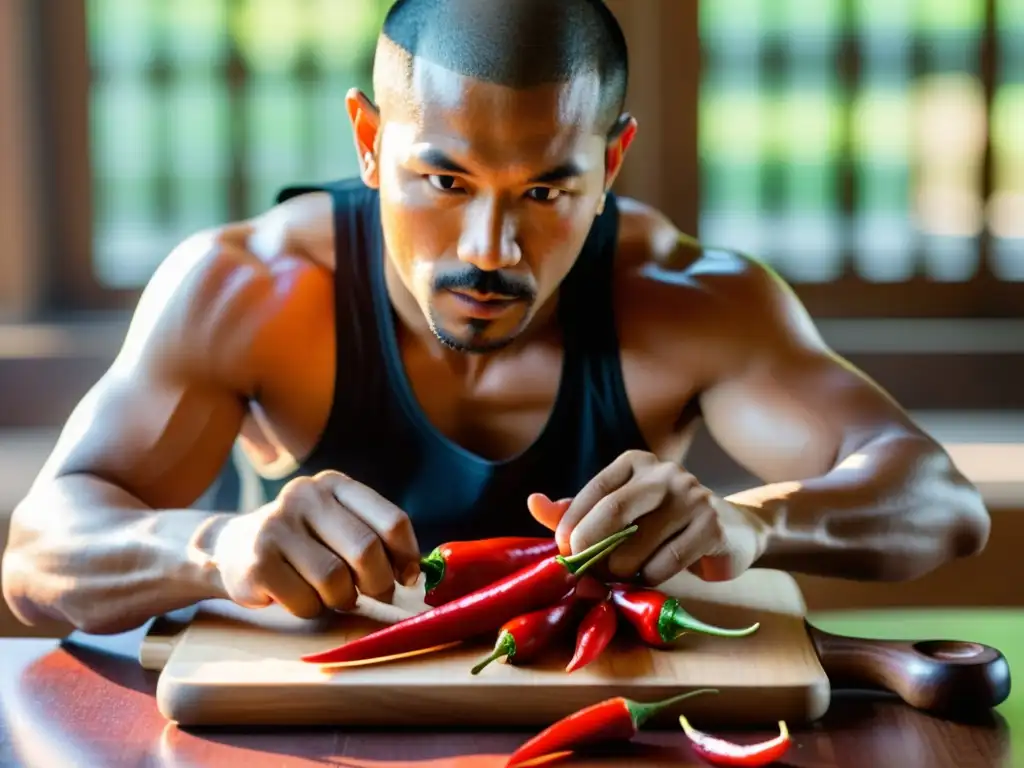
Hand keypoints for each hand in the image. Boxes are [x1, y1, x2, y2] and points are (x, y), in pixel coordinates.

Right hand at [209, 471, 420, 618]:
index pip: (391, 520)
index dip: (407, 556)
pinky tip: (300, 596)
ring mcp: (277, 527)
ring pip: (336, 580)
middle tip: (375, 594)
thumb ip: (375, 538)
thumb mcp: (337, 524)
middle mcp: (305, 497)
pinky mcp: (257, 562)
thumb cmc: (303, 542)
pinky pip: (306, 601)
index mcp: (335, 484)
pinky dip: (312, 609)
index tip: (407, 578)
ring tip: (331, 594)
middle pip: (366, 550)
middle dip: (379, 583)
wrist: (232, 548)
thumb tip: (415, 573)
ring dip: (342, 598)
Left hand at [529, 451, 769, 584]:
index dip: (572, 524)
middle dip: (590, 548)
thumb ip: (575, 510)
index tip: (563, 551)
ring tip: (622, 574)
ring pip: (637, 545)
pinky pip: (665, 562)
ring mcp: (692, 496)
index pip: (593, 491)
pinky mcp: (711, 525)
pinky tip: (652, 575)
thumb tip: (533, 503)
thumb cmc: (661, 523)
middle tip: (582, 570)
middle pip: (613, 512)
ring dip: (620, 570)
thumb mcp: (618, 511)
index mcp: (635, 464)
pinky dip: (650, 577)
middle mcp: (664, 473)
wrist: (731, 531)